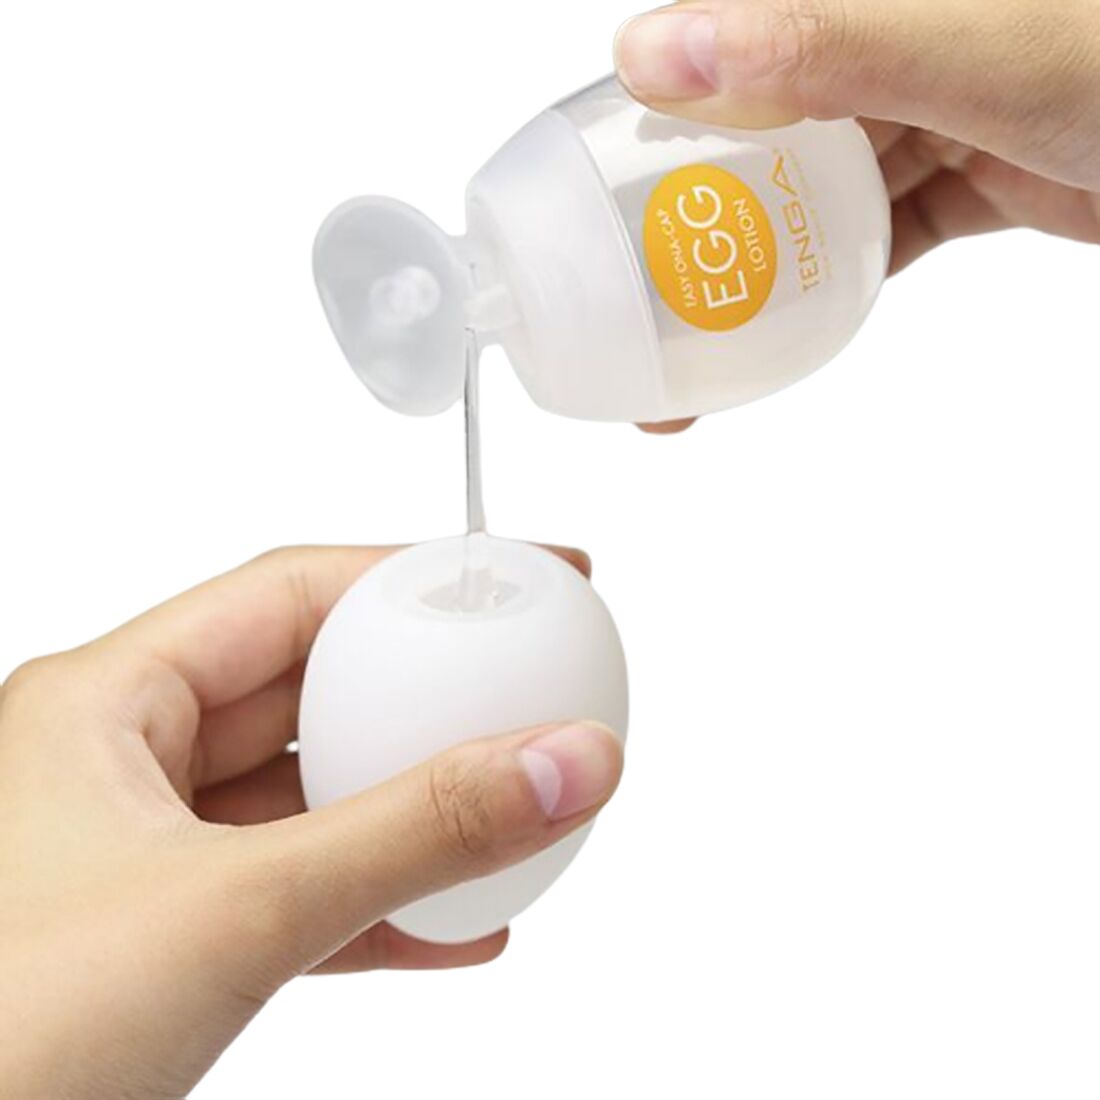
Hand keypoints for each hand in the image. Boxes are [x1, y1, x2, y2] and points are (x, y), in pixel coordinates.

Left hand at [0, 546, 621, 1098]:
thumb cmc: (0, 1041)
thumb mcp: (234, 912)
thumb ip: (414, 834)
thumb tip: (560, 761)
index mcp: (105, 705)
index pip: (290, 595)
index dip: (413, 576)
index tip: (515, 578)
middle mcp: (122, 765)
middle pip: (309, 688)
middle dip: (422, 691)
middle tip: (522, 682)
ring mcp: (148, 857)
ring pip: (312, 798)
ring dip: (414, 809)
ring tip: (510, 801)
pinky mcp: (170, 940)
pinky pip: (301, 894)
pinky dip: (383, 905)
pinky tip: (459, 925)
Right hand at [620, 0, 1099, 431]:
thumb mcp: (980, 46)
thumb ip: (821, 42)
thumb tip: (649, 49)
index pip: (724, 34)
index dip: (643, 104)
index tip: (583, 190)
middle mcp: (894, 30)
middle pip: (755, 119)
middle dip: (684, 211)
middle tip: (621, 293)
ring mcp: (934, 99)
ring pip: (811, 186)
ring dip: (751, 267)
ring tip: (684, 346)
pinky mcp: (971, 170)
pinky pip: (878, 229)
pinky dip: (833, 281)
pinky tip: (780, 329)